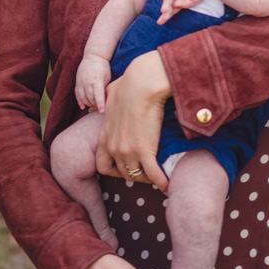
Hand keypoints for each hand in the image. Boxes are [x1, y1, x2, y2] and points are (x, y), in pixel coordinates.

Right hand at [76, 55, 112, 111]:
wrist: (93, 57)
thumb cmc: (103, 67)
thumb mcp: (107, 76)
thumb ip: (105, 87)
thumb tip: (107, 100)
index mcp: (96, 79)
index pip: (98, 94)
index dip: (100, 104)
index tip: (102, 111)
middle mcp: (87, 81)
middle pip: (90, 98)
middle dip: (95, 105)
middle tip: (101, 109)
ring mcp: (81, 82)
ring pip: (83, 97)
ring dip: (88, 104)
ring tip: (94, 106)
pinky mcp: (77, 82)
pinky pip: (77, 94)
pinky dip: (80, 101)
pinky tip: (83, 107)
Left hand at [96, 52, 171, 191]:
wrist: (142, 84)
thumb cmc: (129, 84)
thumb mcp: (108, 94)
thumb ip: (103, 101)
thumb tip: (99, 102)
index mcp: (104, 136)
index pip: (102, 165)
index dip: (114, 171)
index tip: (127, 168)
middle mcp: (114, 147)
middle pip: (123, 173)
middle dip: (136, 175)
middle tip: (149, 172)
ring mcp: (128, 151)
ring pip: (137, 176)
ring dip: (149, 178)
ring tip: (160, 177)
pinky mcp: (144, 150)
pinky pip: (153, 174)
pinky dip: (161, 182)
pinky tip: (168, 185)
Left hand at [157, 0, 208, 23]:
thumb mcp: (191, 2)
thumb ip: (183, 4)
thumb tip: (175, 5)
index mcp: (178, 2)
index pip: (171, 10)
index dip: (166, 16)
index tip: (160, 22)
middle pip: (169, 5)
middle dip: (166, 12)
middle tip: (162, 19)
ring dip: (166, 4)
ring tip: (163, 11)